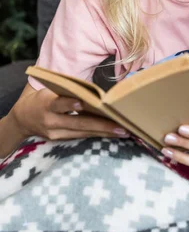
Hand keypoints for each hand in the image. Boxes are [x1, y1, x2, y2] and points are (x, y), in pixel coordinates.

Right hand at [8, 85, 130, 145]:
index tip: (82, 103)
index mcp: (46, 104)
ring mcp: (56, 133)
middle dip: (101, 125)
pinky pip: (82, 137)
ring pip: (83, 133)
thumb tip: (95, 92)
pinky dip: (97, 135)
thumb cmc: (43, 98)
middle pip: (78, 123)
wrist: (23, 118)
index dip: (70, 104)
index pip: (58, 104)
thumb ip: (68, 91)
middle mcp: (51, 121)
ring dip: (104, 132)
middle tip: (121, 126)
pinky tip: (113, 134)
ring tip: (123, 132)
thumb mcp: (49, 91)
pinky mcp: (60, 140)